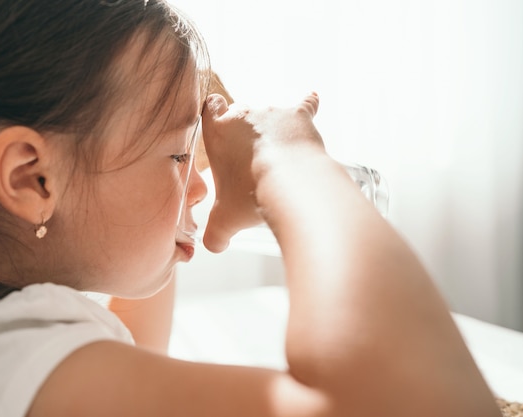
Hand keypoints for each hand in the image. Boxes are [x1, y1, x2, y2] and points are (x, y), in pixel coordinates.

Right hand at [201, 93, 323, 252]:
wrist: (291, 182)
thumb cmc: (252, 195)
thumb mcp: (225, 221)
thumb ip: (214, 234)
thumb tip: (213, 246)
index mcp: (218, 132)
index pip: (209, 108)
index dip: (214, 114)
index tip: (218, 121)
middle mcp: (243, 114)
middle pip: (240, 112)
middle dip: (245, 132)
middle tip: (251, 159)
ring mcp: (272, 113)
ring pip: (270, 114)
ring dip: (273, 130)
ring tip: (280, 156)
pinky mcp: (299, 116)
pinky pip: (305, 105)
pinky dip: (309, 105)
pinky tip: (313, 99)